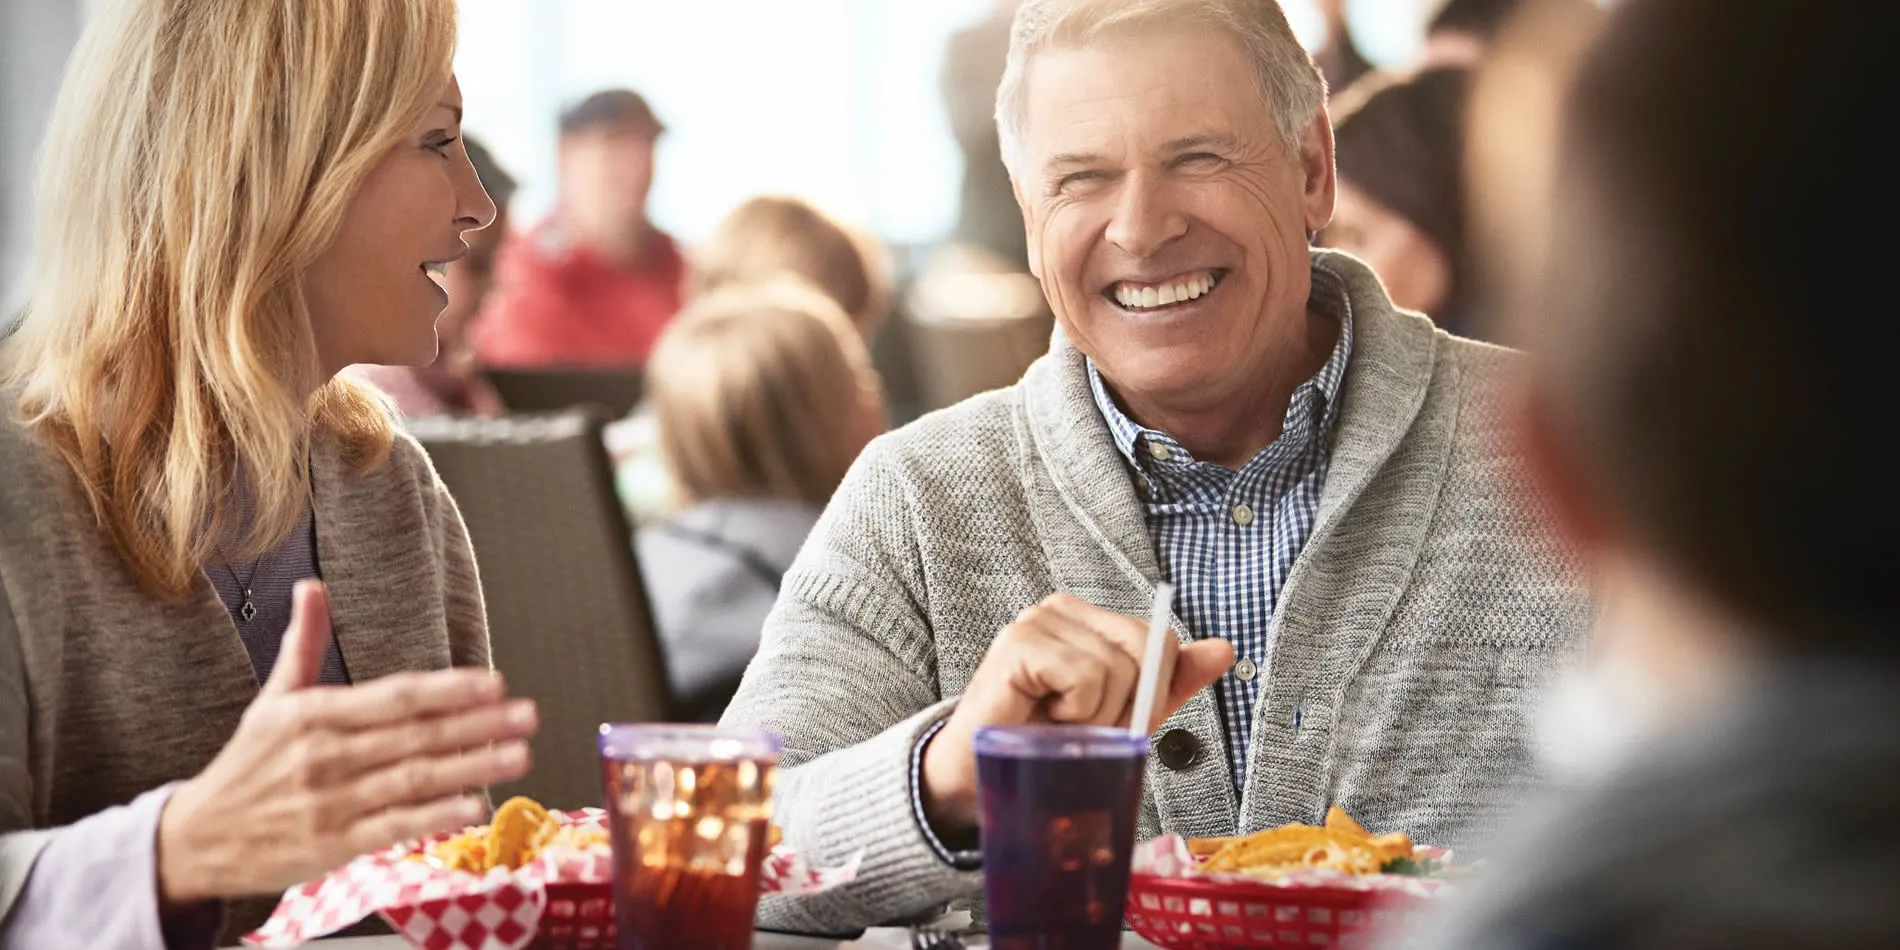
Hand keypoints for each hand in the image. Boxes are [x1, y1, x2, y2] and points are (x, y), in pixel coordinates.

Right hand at [156, 581, 538, 902]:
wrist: (197, 838)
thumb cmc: (249, 765)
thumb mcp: (272, 701)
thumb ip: (304, 645)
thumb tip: (311, 586)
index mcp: (313, 715)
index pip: (395, 697)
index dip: (448, 689)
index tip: (494, 682)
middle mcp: (325, 756)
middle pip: (415, 736)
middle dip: (477, 724)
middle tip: (527, 714)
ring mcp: (331, 803)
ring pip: (413, 780)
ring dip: (471, 767)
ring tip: (519, 754)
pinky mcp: (333, 845)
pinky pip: (394, 827)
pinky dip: (435, 816)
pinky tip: (475, 805)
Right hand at [920, 593, 1233, 831]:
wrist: (982, 777)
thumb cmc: (1046, 745)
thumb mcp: (1122, 715)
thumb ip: (1169, 681)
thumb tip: (1224, 649)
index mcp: (1090, 620)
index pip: (1160, 641)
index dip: (1150, 695)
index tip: (1108, 721)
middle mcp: (1064, 609)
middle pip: (1147, 650)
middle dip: (1127, 707)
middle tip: (1082, 726)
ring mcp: (1039, 620)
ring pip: (1117, 669)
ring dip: (1094, 717)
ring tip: (1056, 725)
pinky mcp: (1019, 642)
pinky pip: (1084, 676)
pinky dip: (1073, 712)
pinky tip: (1040, 717)